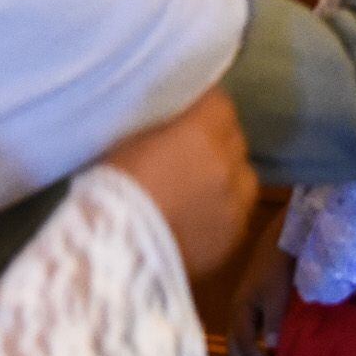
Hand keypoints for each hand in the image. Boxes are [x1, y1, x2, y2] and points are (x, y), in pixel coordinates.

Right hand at [103, 87, 256, 278]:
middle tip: (189, 153)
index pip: (219, 102)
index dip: (203, 108)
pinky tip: (199, 222)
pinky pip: (238, 214)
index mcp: (201, 132)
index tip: (188, 114)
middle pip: (234, 139)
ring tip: (199, 191)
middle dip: (216, 141)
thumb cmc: (113, 191)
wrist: (118, 253)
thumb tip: (178, 121)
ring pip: (243, 178)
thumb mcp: (131, 140)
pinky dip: (223, 213)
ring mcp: (237, 203)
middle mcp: (229, 163)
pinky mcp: (237, 238)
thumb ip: (165, 126)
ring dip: (226, 178)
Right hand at [227, 238, 294, 355]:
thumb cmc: (276, 272)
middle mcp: (235, 316)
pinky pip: (244, 342)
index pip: (244, 344)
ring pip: (237, 348)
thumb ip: (273, 322)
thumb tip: (270, 349)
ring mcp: (240, 315)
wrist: (276, 248)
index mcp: (239, 311)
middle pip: (234, 351)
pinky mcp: (248, 314)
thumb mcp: (277, 297)